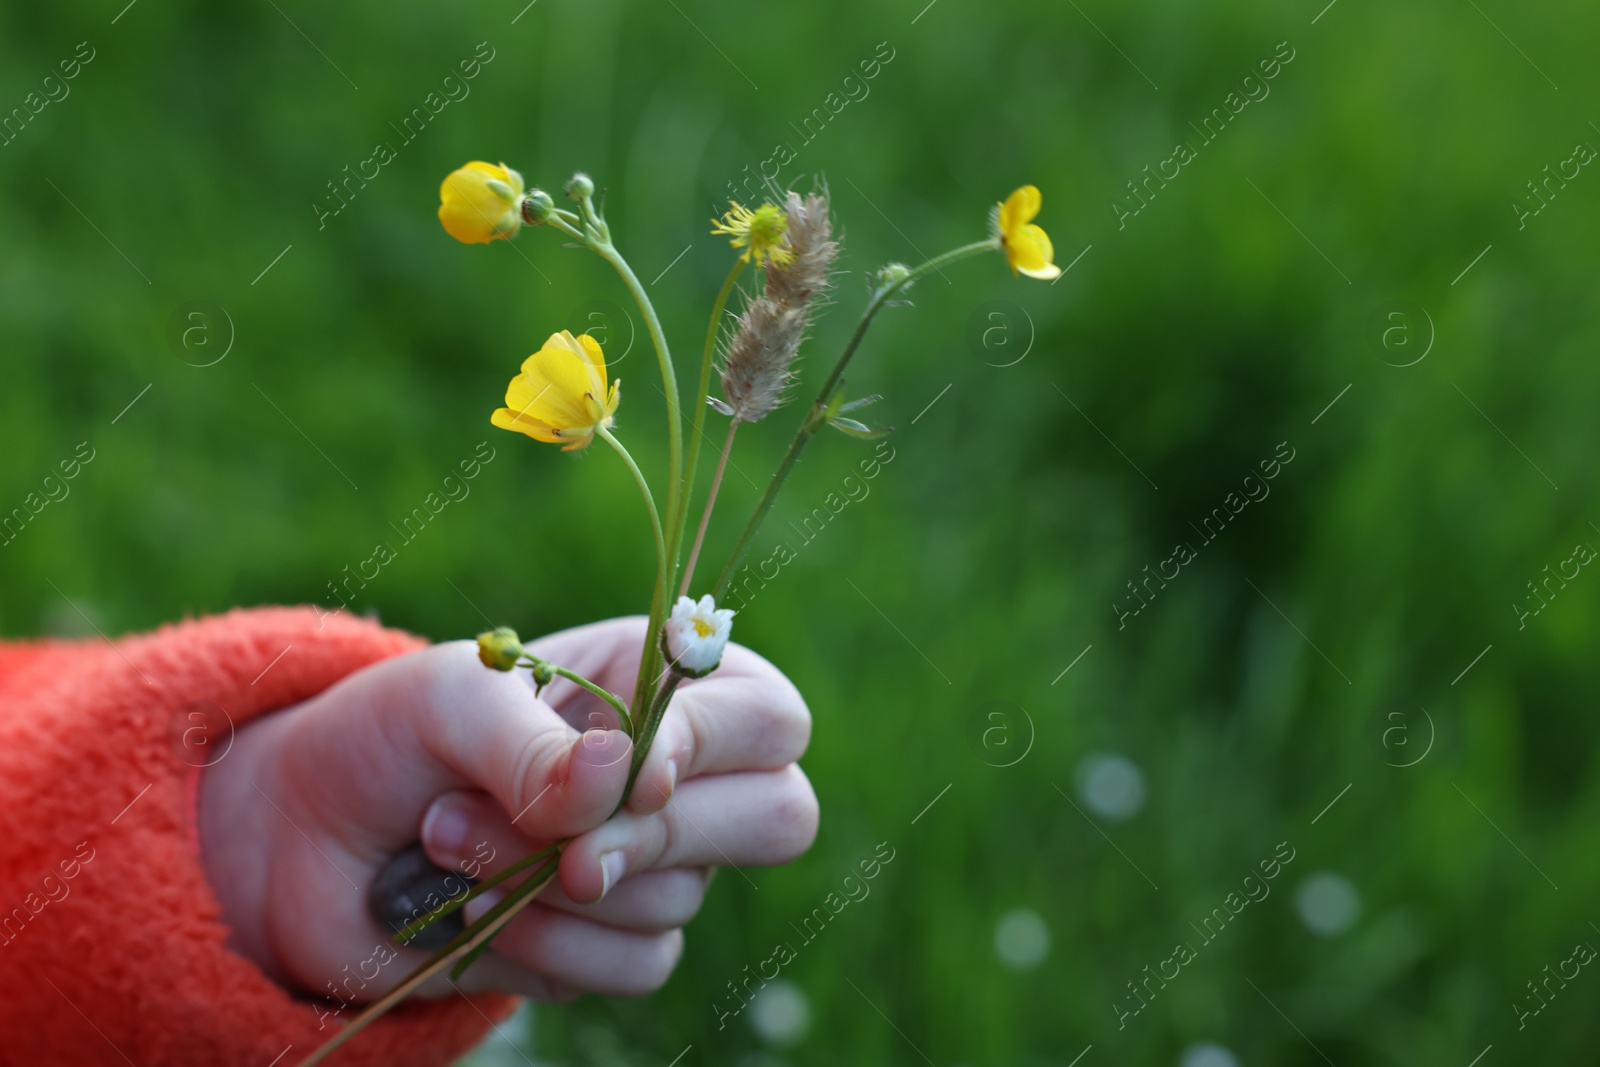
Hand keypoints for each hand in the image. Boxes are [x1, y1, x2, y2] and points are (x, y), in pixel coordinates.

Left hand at [198, 616, 816, 1004]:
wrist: (306, 831)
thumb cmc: (391, 732)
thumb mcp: (449, 697)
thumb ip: (535, 740)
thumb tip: (623, 782)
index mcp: (665, 681)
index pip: (767, 717)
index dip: (712, 749)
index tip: (629, 774)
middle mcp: (681, 773)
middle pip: (778, 817)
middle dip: (657, 837)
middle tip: (564, 849)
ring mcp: (654, 864)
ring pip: (680, 901)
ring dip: (550, 885)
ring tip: (448, 840)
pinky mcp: (609, 944)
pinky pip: (634, 966)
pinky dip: (544, 946)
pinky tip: (472, 913)